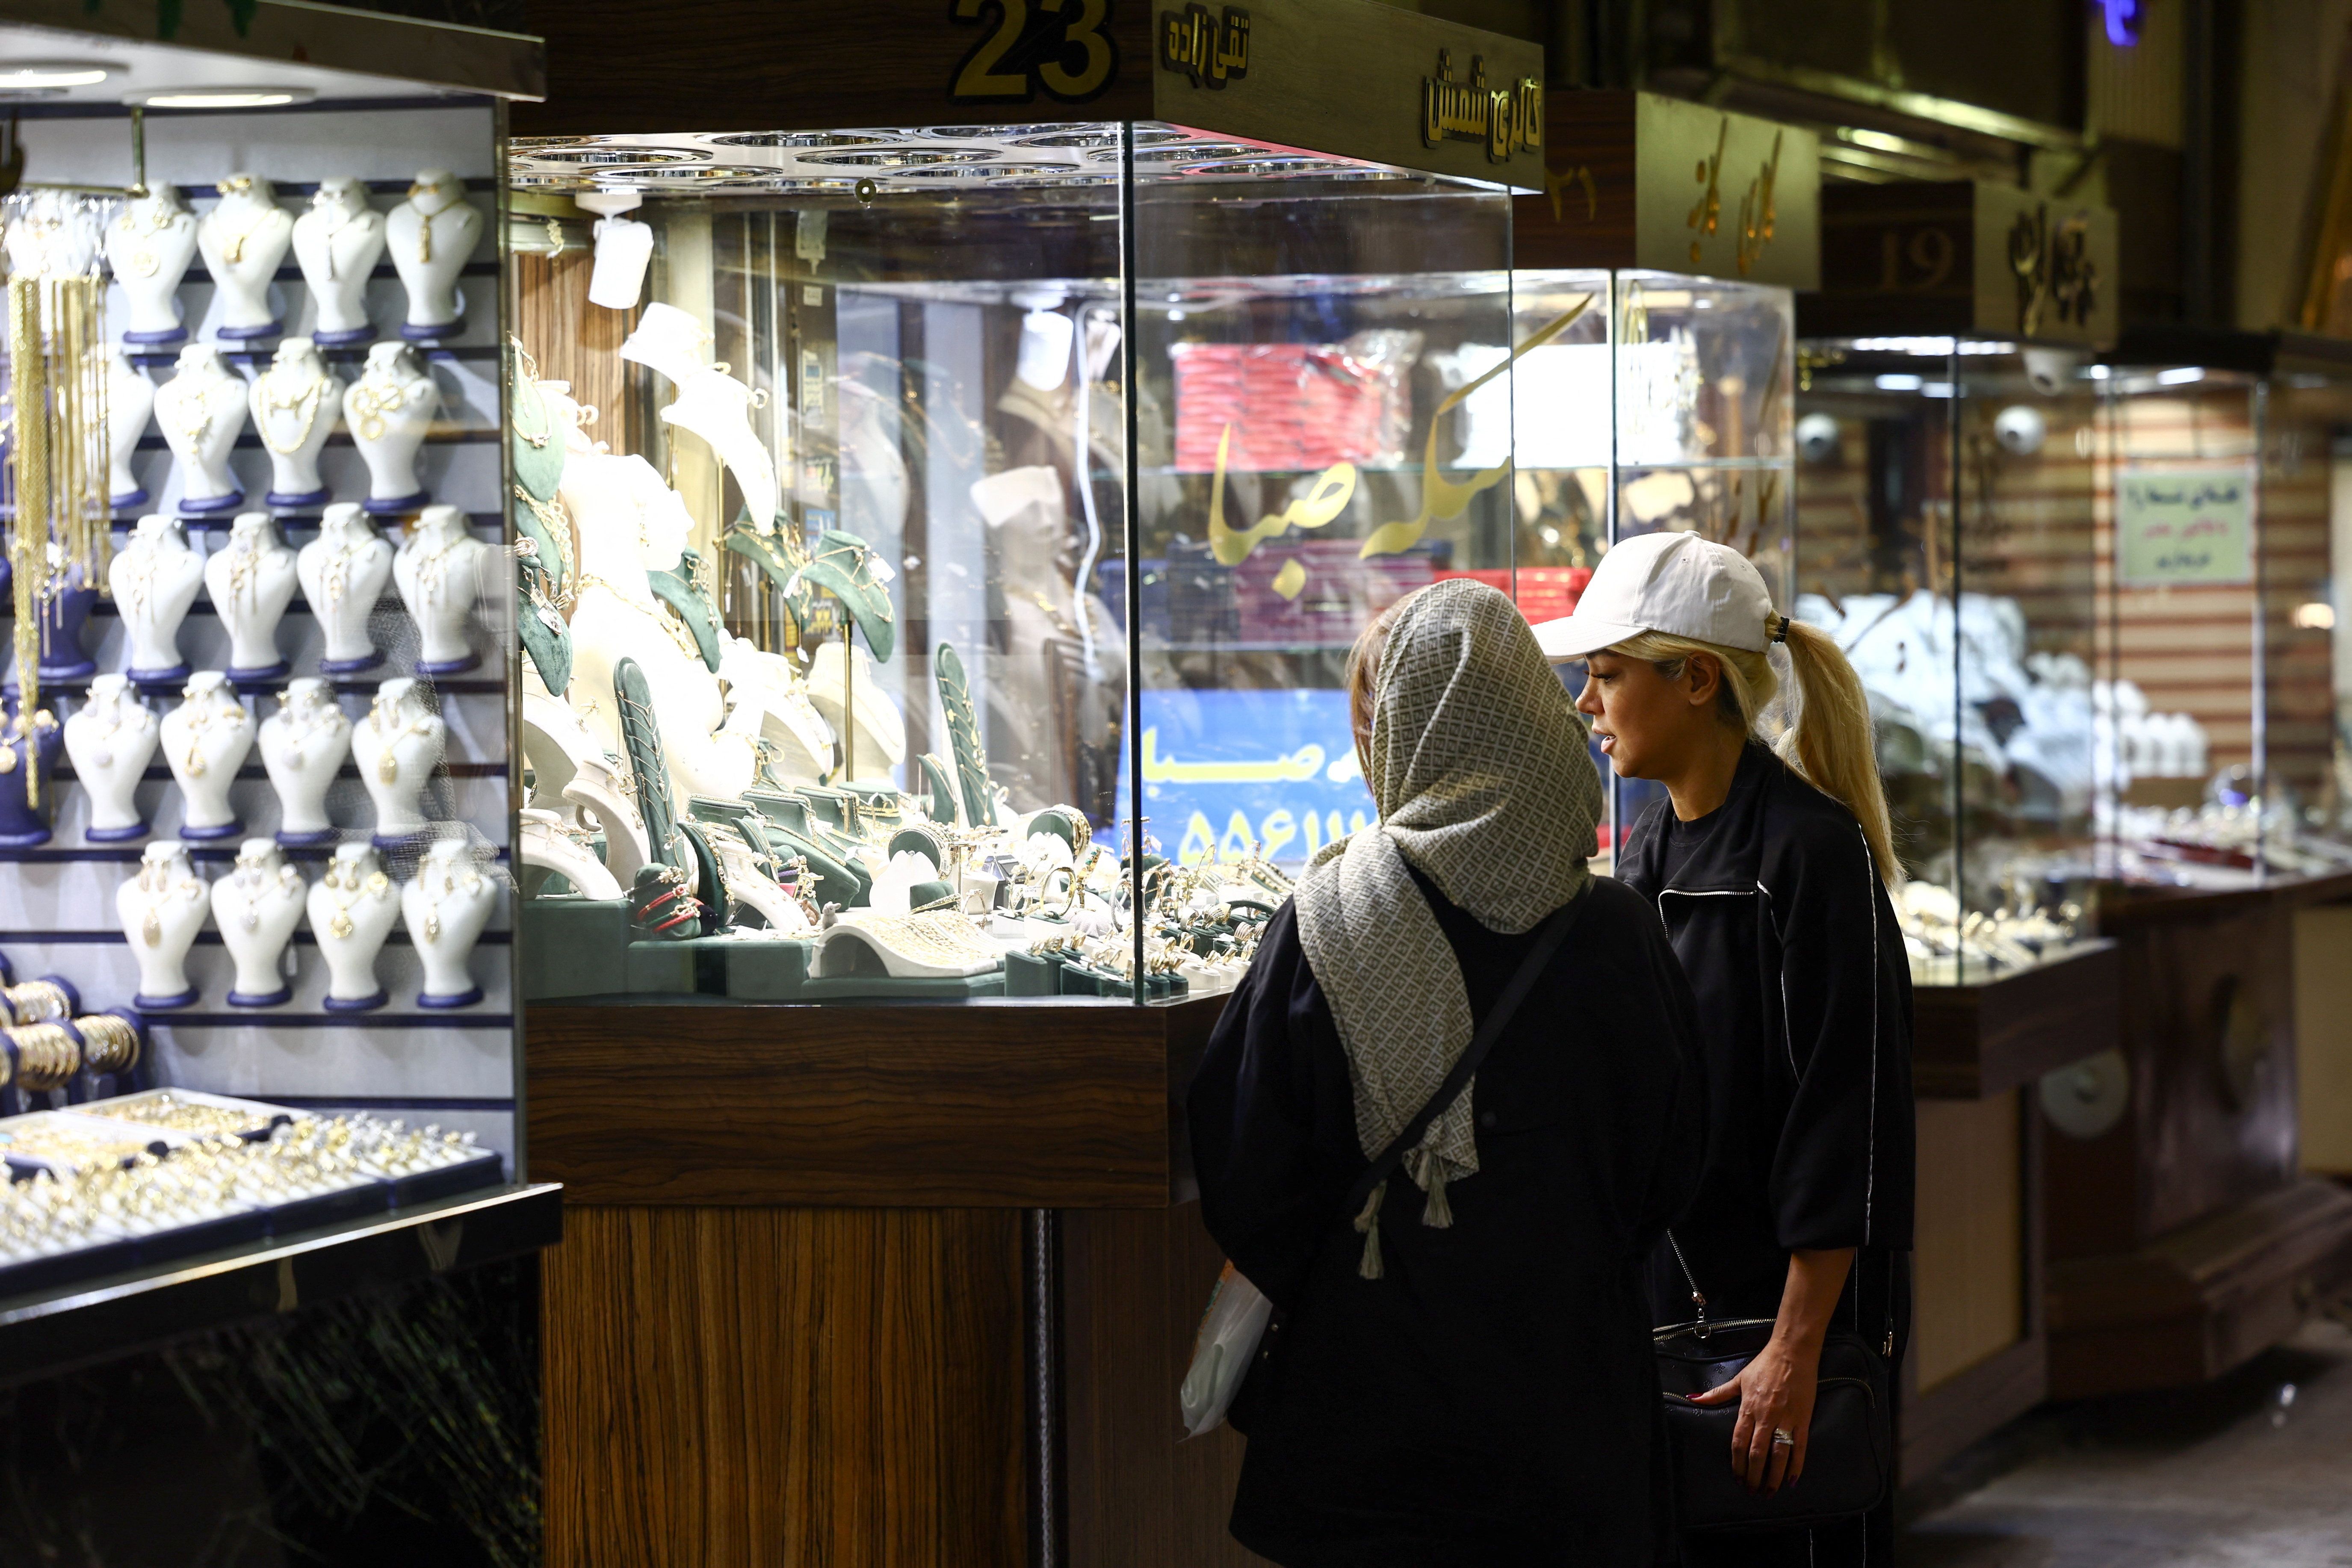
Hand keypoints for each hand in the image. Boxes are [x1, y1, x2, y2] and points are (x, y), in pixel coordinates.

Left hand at [1689, 1335, 1819, 1494]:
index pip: (1739, 1442)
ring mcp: (1785, 1419)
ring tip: (1769, 1491)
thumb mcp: (1738, 1379)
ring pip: (1778, 1454)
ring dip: (1773, 1476)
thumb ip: (1717, 1394)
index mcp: (1748, 1409)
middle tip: (1752, 1491)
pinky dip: (1796, 1465)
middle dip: (1753, 1475)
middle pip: (1757, 1453)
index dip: (1737, 1463)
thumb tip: (1693, 1398)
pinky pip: (1800, 1447)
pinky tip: (1792, 1480)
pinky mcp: (1803, 1419)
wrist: (1792, 1352)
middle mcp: (1765, 1417)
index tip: (1737, 1478)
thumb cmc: (1764, 1365)